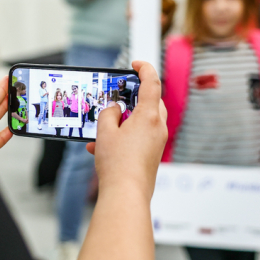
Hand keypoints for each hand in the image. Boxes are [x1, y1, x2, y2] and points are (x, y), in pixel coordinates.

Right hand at [86, 61, 166, 202]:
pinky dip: (125, 135)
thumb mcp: (105, 132)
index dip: (144, 68)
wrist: (126, 195)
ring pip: (144, 121)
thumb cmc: (118, 165)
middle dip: (134, 97)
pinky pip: (140, 137)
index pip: (152, 83)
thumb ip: (108, 114)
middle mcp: (157, 128)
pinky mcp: (152, 155)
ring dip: (125, 119)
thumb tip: (114, 109)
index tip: (135, 64)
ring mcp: (157, 142)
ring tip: (103, 129)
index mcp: (149, 116)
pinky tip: (102, 147)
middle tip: (118, 96)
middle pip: (151, 102)